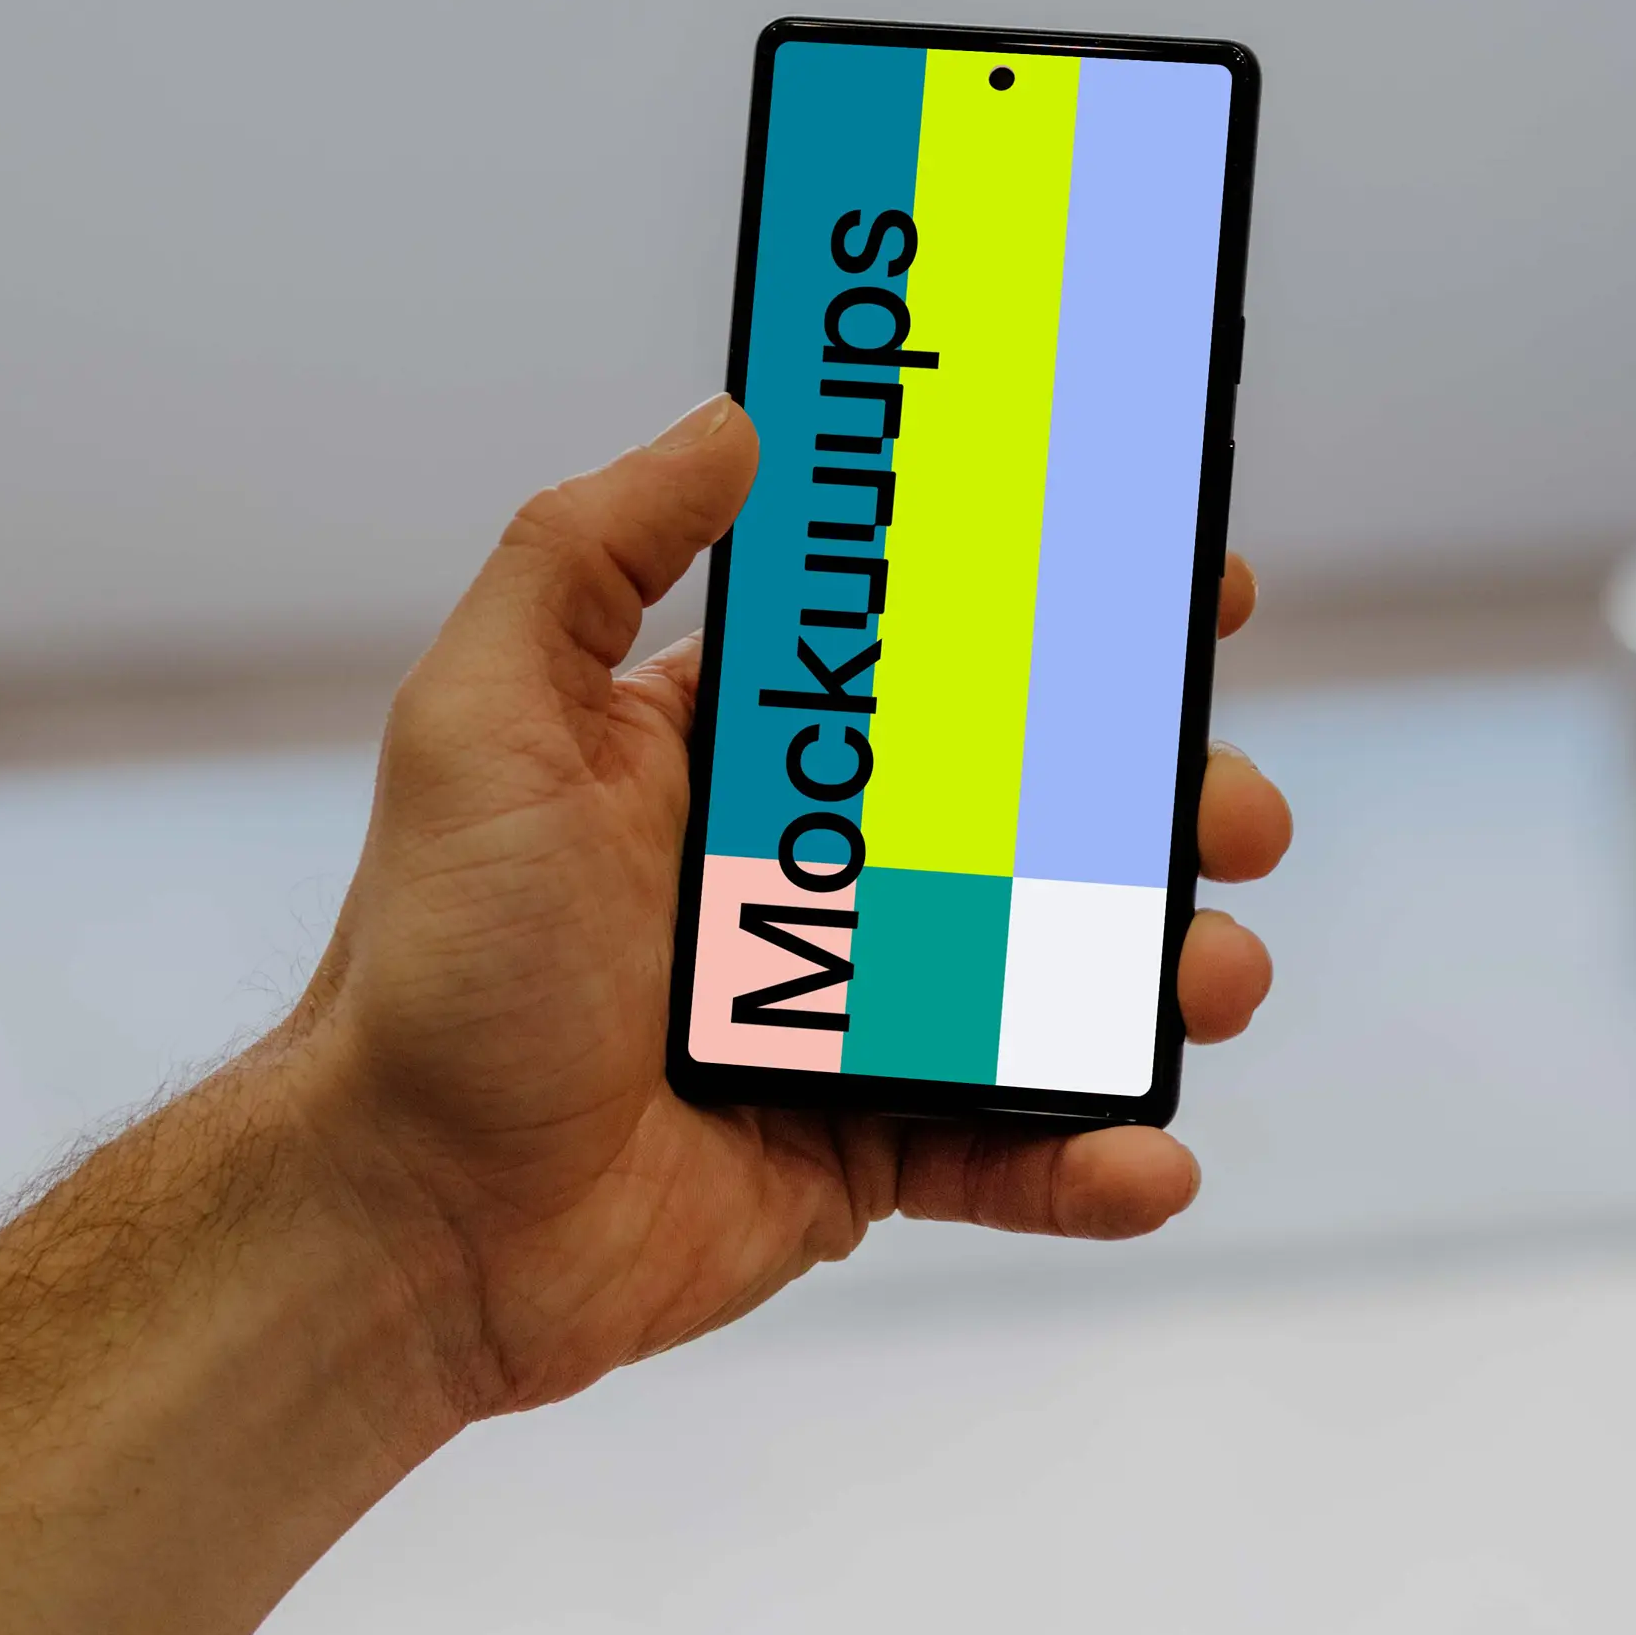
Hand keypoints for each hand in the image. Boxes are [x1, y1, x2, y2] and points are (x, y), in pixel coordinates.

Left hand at [278, 398, 1292, 1422]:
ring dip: (1161, 976)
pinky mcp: (860, 1155)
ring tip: (1209, 976)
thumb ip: (586, 553)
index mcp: (739, 760)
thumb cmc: (430, 967)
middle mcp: (810, 877)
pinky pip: (1009, 1152)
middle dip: (1160, 805)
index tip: (1183, 586)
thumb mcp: (481, 722)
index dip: (1060, 617)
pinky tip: (1146, 1160)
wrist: (405, 1216)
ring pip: (1053, 981)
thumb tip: (730, 418)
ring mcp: (849, 1020)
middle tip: (1230, 808)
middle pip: (1034, 818)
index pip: (928, 661)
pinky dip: (1093, 1160)